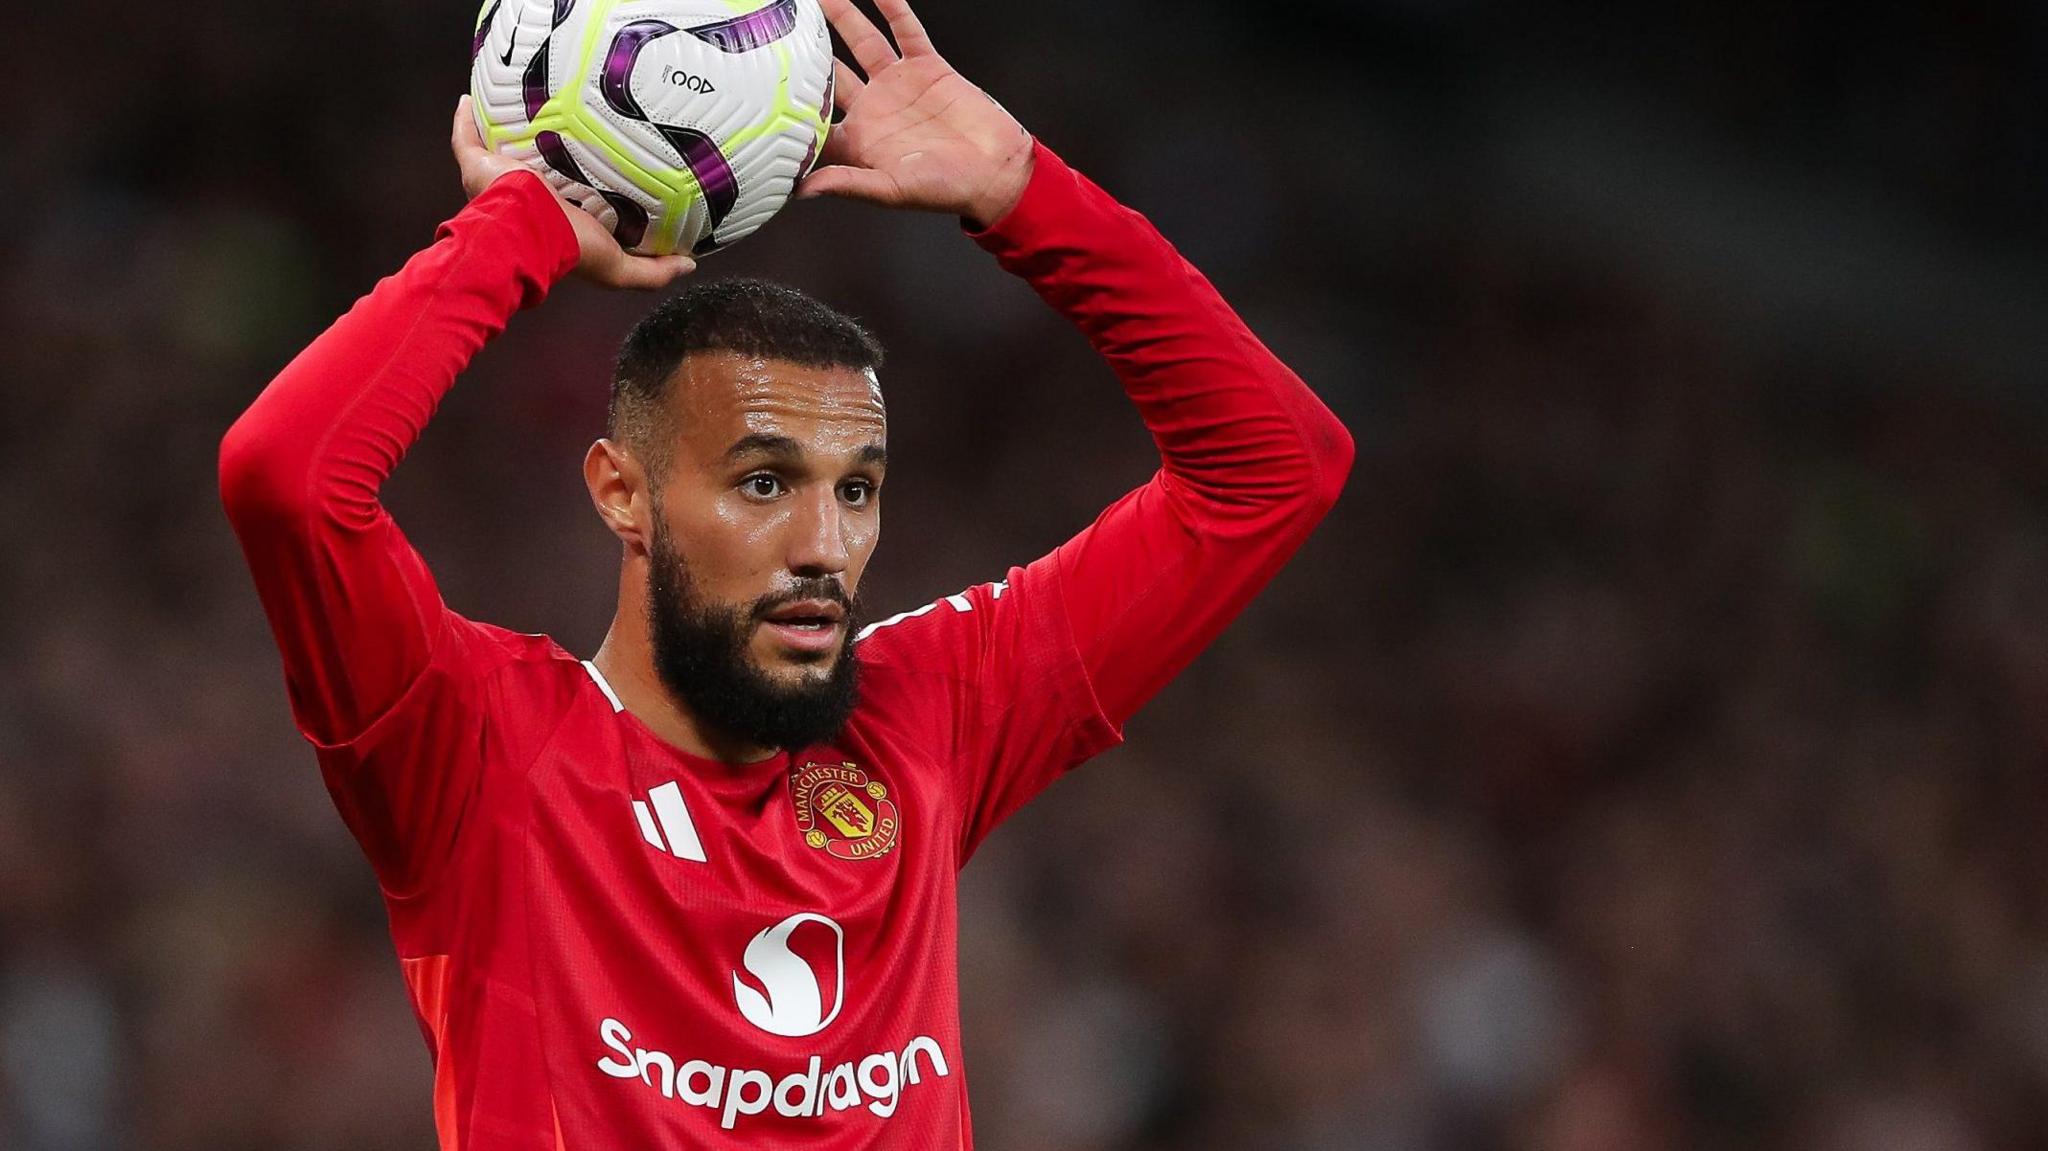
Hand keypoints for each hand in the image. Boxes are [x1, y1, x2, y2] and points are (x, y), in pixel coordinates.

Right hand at [451, 97, 693, 290]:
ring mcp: (501, 180)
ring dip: (508, 129)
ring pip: (502, 148)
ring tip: (525, 100)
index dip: (587, 181)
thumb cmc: (568, 250)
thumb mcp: (619, 268)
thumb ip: (654, 270)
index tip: (609, 159)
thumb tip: (690, 262)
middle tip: (571, 120)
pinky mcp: (479, 166)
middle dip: (548, 148)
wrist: (525, 233)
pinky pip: (467, 136)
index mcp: (558, 216)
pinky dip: (465, 118)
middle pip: (538, 167)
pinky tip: (470, 97)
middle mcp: (529, 198)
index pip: (573, 196)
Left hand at [799, 0, 1033, 229]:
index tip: (759, 82)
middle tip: (777, 27)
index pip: (813, 117)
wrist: (994, 172)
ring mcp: (898, 83)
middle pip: (829, 70)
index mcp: (858, 140)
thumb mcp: (891, 190)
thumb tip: (802, 189)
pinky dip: (891, 6)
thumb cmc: (944, 190)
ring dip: (841, 15)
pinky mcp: (926, 66)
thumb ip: (847, 182)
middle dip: (805, 51)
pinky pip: (904, 29)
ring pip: (861, 41)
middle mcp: (873, 108)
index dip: (787, 101)